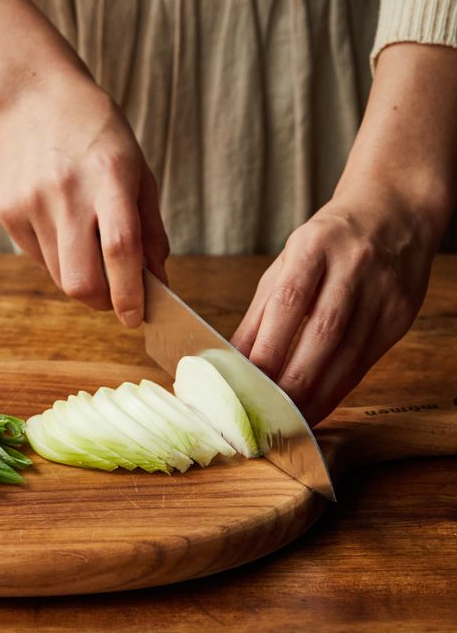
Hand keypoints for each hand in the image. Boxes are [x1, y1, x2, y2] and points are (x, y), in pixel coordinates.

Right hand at [0, 75, 168, 326]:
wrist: (34, 99)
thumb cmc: (98, 135)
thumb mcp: (138, 170)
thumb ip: (150, 230)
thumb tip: (157, 282)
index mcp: (109, 176)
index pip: (120, 250)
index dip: (129, 293)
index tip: (136, 318)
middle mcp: (66, 192)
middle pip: (81, 280)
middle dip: (102, 302)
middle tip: (116, 298)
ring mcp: (31, 204)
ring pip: (59, 277)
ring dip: (82, 280)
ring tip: (90, 249)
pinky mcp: (8, 213)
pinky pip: (40, 259)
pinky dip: (59, 260)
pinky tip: (63, 228)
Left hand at [231, 193, 434, 424]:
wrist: (393, 213)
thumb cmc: (327, 242)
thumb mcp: (286, 263)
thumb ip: (260, 312)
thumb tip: (231, 359)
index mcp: (314, 246)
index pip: (289, 301)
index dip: (269, 346)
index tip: (247, 381)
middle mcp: (353, 266)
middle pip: (324, 332)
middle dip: (294, 379)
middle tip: (267, 412)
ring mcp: (383, 290)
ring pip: (349, 352)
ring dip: (317, 393)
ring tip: (289, 419)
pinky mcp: (400, 313)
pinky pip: (366, 360)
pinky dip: (339, 388)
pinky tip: (318, 405)